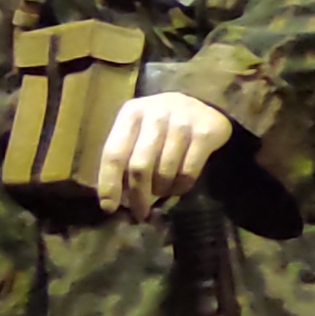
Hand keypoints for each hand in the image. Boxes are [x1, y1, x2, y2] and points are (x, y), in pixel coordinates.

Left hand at [95, 91, 233, 219]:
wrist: (203, 102)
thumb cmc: (162, 124)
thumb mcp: (139, 131)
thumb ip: (126, 156)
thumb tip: (116, 199)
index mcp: (131, 114)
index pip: (114, 153)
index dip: (109, 183)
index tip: (109, 208)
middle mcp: (155, 115)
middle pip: (139, 166)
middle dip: (138, 196)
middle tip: (140, 213)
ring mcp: (181, 123)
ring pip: (165, 172)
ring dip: (162, 190)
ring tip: (162, 192)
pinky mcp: (205, 133)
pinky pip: (188, 172)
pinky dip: (181, 187)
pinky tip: (179, 187)